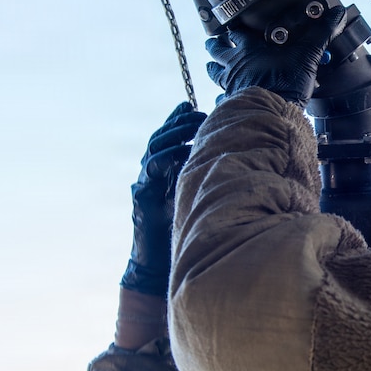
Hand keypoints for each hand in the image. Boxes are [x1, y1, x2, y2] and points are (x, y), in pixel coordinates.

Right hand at [121, 102, 206, 296]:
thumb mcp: (194, 198)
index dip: (176, 120)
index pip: (167, 138)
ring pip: (153, 150)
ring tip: (190, 126)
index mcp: (163, 172)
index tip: (191, 106)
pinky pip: (150, 172)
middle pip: (159, 138)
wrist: (157, 264)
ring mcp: (144, 185)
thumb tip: (229, 159)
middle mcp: (151, 175)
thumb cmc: (179, 231)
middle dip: (176, 122)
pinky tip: (180, 153)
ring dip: (172, 135)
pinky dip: (164, 159)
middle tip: (193, 111)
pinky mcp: (142, 197)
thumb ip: (201, 177)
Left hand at [205, 0, 346, 105]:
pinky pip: (220, 99)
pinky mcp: (230, 103)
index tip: (234, 26)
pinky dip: (220, 99)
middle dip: (215, 45)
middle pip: (217, 50)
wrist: (272, 111)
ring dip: (212, 68)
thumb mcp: (307, 53)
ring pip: (214, 72)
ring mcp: (230, 84)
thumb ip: (320, 34)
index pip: (238, 32)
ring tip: (211, 66)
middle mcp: (235, 64)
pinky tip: (222, 100)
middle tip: (214, 43)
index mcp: (250, 48)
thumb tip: (336, 13)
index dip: (235, 29)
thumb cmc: (286, 80)